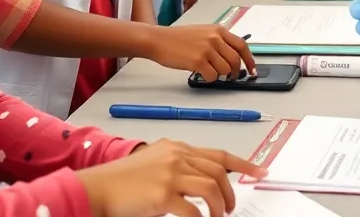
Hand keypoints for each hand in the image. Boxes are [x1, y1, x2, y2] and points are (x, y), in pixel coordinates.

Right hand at [77, 139, 266, 216]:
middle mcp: (177, 156)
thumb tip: (205, 178)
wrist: (98, 188)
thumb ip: (179, 164)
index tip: (261, 171)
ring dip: (218, 207)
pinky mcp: (163, 194)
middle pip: (219, 172)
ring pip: (212, 189)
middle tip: (229, 208)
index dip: (244, 164)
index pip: (219, 154)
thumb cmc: (123, 181)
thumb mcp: (156, 162)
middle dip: (230, 193)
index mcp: (178, 148)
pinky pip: (193, 210)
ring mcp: (171, 174)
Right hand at [144, 24, 255, 79]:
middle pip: (236, 60)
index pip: (242, 45)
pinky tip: (202, 74)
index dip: (249, 59)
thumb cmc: (178, 38)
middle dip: (236, 72)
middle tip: (232, 77)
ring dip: (220, 75)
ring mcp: (207, 49)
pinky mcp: (198, 61)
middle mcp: (215, 38)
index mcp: (218, 30)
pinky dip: (210, 79)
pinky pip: (213, 76)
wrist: (159, 40)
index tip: (252, 69)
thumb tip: (232, 56)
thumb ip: (218, 40)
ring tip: (211, 72)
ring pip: (225, 70)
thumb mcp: (202, 32)